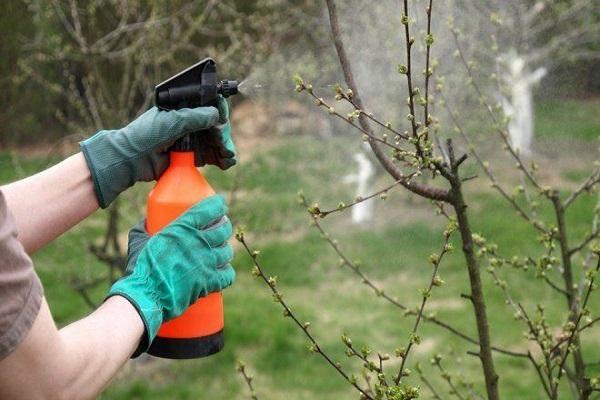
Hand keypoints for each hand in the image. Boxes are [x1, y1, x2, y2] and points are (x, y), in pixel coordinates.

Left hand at [80, 97, 233, 207]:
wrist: (131, 160)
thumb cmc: (146, 135)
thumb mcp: (171, 122)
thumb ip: (194, 117)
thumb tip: (216, 115)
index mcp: (183, 109)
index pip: (208, 106)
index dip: (219, 111)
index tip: (222, 119)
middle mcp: (189, 123)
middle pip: (215, 125)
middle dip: (223, 134)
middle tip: (224, 144)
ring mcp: (191, 140)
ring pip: (216, 141)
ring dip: (225, 147)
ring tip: (228, 156)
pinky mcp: (192, 157)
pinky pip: (212, 156)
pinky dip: (222, 159)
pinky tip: (226, 162)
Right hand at [107, 195, 234, 355]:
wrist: (145, 296)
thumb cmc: (141, 268)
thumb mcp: (139, 241)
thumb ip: (144, 228)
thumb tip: (146, 221)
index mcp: (183, 228)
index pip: (209, 209)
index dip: (217, 205)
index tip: (219, 204)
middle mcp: (199, 242)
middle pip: (223, 229)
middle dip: (224, 226)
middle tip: (220, 228)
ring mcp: (206, 262)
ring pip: (227, 251)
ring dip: (225, 250)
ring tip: (220, 251)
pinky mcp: (209, 281)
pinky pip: (228, 274)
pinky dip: (227, 272)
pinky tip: (223, 271)